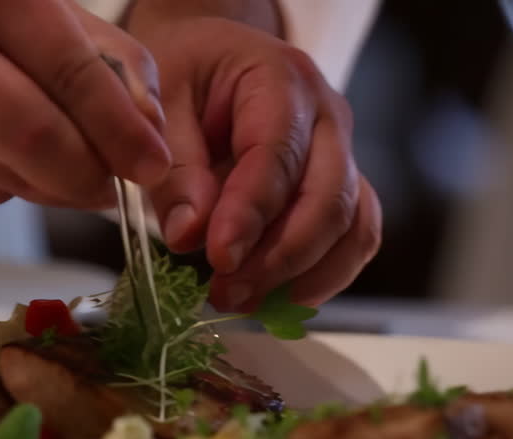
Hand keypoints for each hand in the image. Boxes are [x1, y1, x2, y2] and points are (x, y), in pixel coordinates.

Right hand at [0, 0, 170, 208]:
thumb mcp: (42, 0)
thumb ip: (107, 58)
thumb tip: (148, 132)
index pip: (69, 75)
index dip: (120, 129)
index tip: (152, 164)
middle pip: (32, 141)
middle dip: (87, 176)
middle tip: (113, 184)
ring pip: (5, 177)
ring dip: (51, 186)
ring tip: (68, 165)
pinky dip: (8, 185)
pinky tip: (10, 156)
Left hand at [126, 15, 381, 309]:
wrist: (211, 61)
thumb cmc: (185, 74)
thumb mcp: (161, 103)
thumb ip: (175, 168)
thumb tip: (189, 234)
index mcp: (281, 80)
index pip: (276, 153)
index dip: (250, 213)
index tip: (220, 257)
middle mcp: (326, 117)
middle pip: (328, 198)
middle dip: (279, 257)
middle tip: (225, 293)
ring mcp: (340, 155)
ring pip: (351, 227)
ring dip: (303, 277)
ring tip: (243, 303)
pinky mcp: (339, 189)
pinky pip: (352, 239)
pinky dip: (320, 278)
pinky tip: (273, 301)